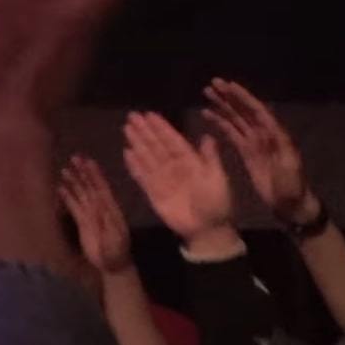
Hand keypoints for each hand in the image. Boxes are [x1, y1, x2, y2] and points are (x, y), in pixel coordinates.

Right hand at [57, 155, 133, 272]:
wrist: (113, 265)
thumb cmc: (116, 253)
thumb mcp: (115, 240)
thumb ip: (108, 225)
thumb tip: (100, 208)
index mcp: (111, 210)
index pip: (102, 188)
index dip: (96, 175)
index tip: (89, 161)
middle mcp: (100, 208)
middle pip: (90, 187)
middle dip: (83, 172)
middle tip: (74, 158)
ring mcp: (91, 214)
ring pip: (81, 194)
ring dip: (74, 181)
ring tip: (64, 169)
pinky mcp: (82, 222)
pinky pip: (73, 206)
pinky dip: (67, 196)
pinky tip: (59, 187)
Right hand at [123, 111, 235, 254]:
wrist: (207, 230)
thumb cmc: (216, 203)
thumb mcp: (217, 178)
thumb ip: (210, 157)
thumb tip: (207, 135)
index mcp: (191, 162)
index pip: (173, 141)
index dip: (162, 128)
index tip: (150, 115)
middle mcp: (175, 167)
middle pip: (157, 146)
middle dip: (145, 131)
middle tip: (132, 116)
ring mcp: (163, 179)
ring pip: (147, 157)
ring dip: (137, 143)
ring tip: (126, 129)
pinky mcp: (153, 192)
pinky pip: (142, 176)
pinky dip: (134, 165)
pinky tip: (126, 153)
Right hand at [204, 78, 315, 225]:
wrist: (291, 204)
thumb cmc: (292, 187)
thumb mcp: (290, 168)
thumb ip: (281, 148)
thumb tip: (271, 129)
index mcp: (276, 136)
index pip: (258, 111)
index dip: (244, 98)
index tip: (229, 86)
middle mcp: (265, 135)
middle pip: (245, 111)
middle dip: (230, 97)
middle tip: (213, 84)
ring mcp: (255, 143)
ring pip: (236, 119)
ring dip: (223, 106)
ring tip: (206, 94)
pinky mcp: (247, 152)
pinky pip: (232, 133)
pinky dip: (220, 123)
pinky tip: (208, 115)